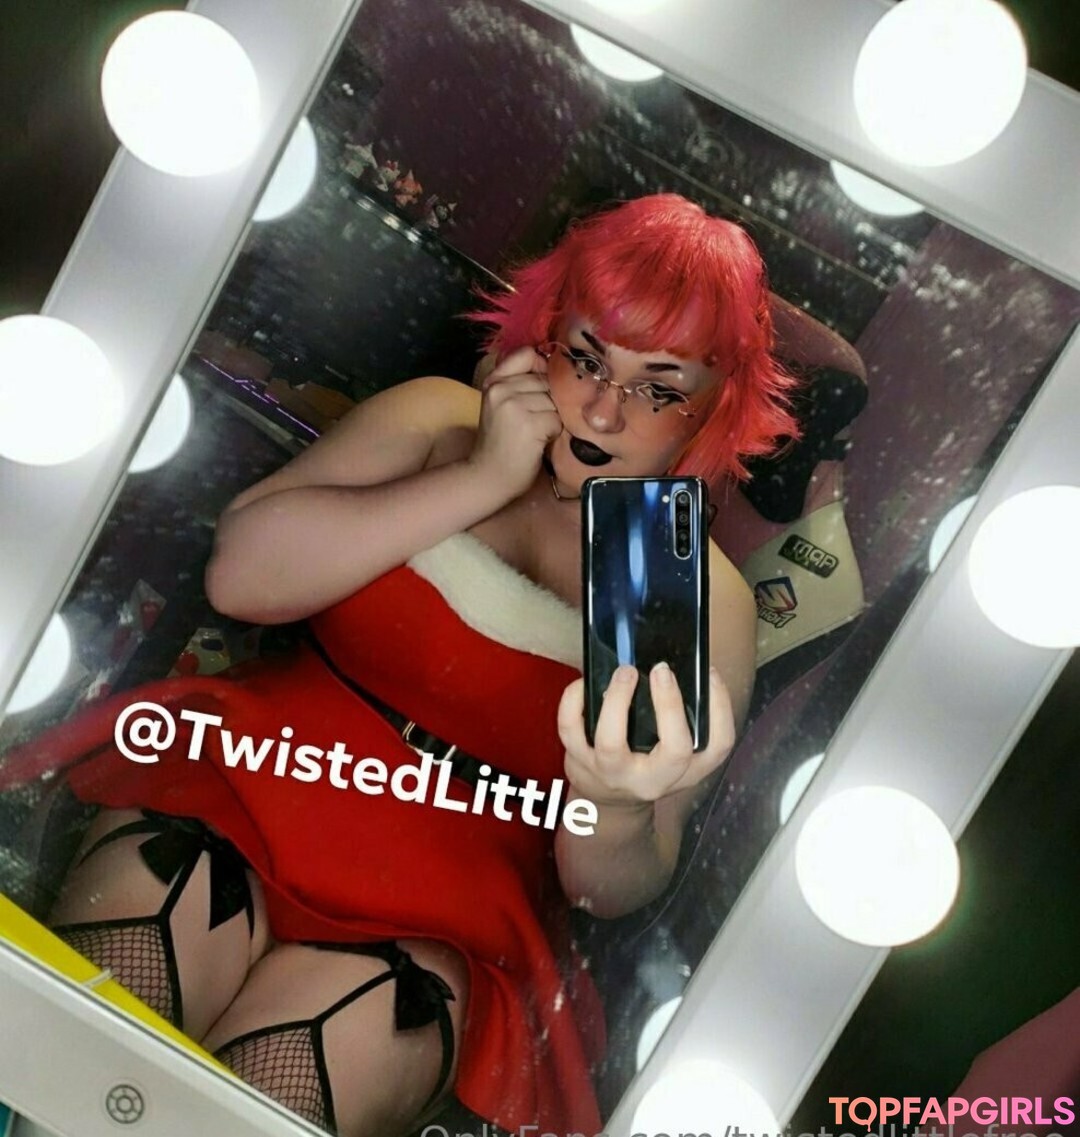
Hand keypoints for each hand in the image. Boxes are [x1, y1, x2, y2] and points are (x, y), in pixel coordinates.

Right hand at [467, 346, 562, 499]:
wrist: (488, 476)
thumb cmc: (500, 443)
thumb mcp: (501, 405)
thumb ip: (520, 384)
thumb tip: (556, 367)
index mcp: (494, 381)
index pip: (527, 355)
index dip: (542, 368)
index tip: (543, 386)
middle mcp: (502, 389)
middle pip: (546, 380)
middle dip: (550, 400)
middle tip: (536, 420)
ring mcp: (514, 405)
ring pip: (554, 400)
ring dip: (553, 417)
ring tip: (537, 432)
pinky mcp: (529, 424)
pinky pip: (556, 420)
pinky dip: (553, 432)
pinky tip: (539, 442)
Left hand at [557, 663, 735, 808]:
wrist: (609, 801)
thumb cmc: (647, 763)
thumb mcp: (674, 750)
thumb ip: (684, 717)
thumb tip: (680, 665)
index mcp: (686, 771)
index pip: (718, 747)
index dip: (720, 707)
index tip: (710, 672)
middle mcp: (654, 779)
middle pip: (674, 751)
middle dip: (670, 705)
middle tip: (662, 670)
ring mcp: (614, 774)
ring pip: (612, 744)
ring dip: (617, 701)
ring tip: (625, 672)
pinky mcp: (580, 764)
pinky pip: (571, 730)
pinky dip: (573, 700)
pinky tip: (584, 683)